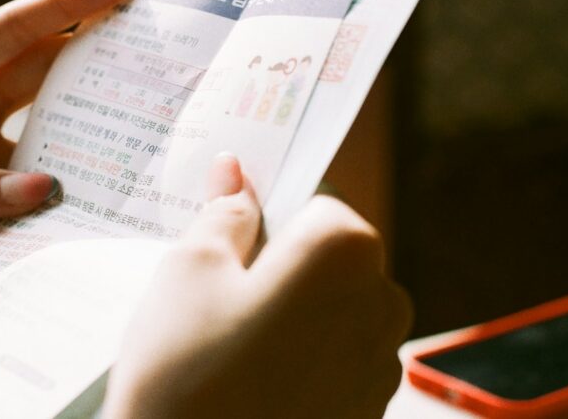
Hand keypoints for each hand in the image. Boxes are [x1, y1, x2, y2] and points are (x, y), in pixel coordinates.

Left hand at [0, 0, 133, 349]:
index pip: (13, 31)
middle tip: (156, 44)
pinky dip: (70, 191)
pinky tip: (104, 193)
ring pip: (51, 130)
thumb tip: (44, 188)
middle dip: (96, 51)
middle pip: (43, 71)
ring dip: (92, 124)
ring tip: (148, 119)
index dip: (68, 4)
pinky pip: (37, 192)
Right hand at [104, 154, 411, 418]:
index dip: (266, 210)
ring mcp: (380, 363)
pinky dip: (298, 358)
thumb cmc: (186, 379)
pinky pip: (334, 358)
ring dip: (287, 312)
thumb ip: (223, 212)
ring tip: (224, 345)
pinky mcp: (367, 410)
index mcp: (345, 251)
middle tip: (212, 295)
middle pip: (328, 254)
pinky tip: (247, 380)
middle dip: (277, 263)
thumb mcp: (188, 271)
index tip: (227, 231)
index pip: (315, 197)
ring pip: (332, 307)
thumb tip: (235, 172)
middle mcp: (381, 302)